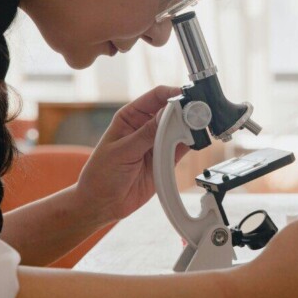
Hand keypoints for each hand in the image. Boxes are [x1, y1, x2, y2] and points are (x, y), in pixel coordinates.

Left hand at [74, 86, 189, 224]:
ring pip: (179, 128)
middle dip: (185, 111)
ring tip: (196, 129)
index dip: (172, 94)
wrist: (103, 204)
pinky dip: (191, 144)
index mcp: (130, 117)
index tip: (186, 98)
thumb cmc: (101, 174)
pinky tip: (194, 142)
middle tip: (195, 115)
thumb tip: (168, 114)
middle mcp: (145, 127)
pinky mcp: (165, 159)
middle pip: (172, 111)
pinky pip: (182, 147)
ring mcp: (156, 143)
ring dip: (189, 127)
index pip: (156, 96)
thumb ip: (146, 134)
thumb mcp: (122, 151)